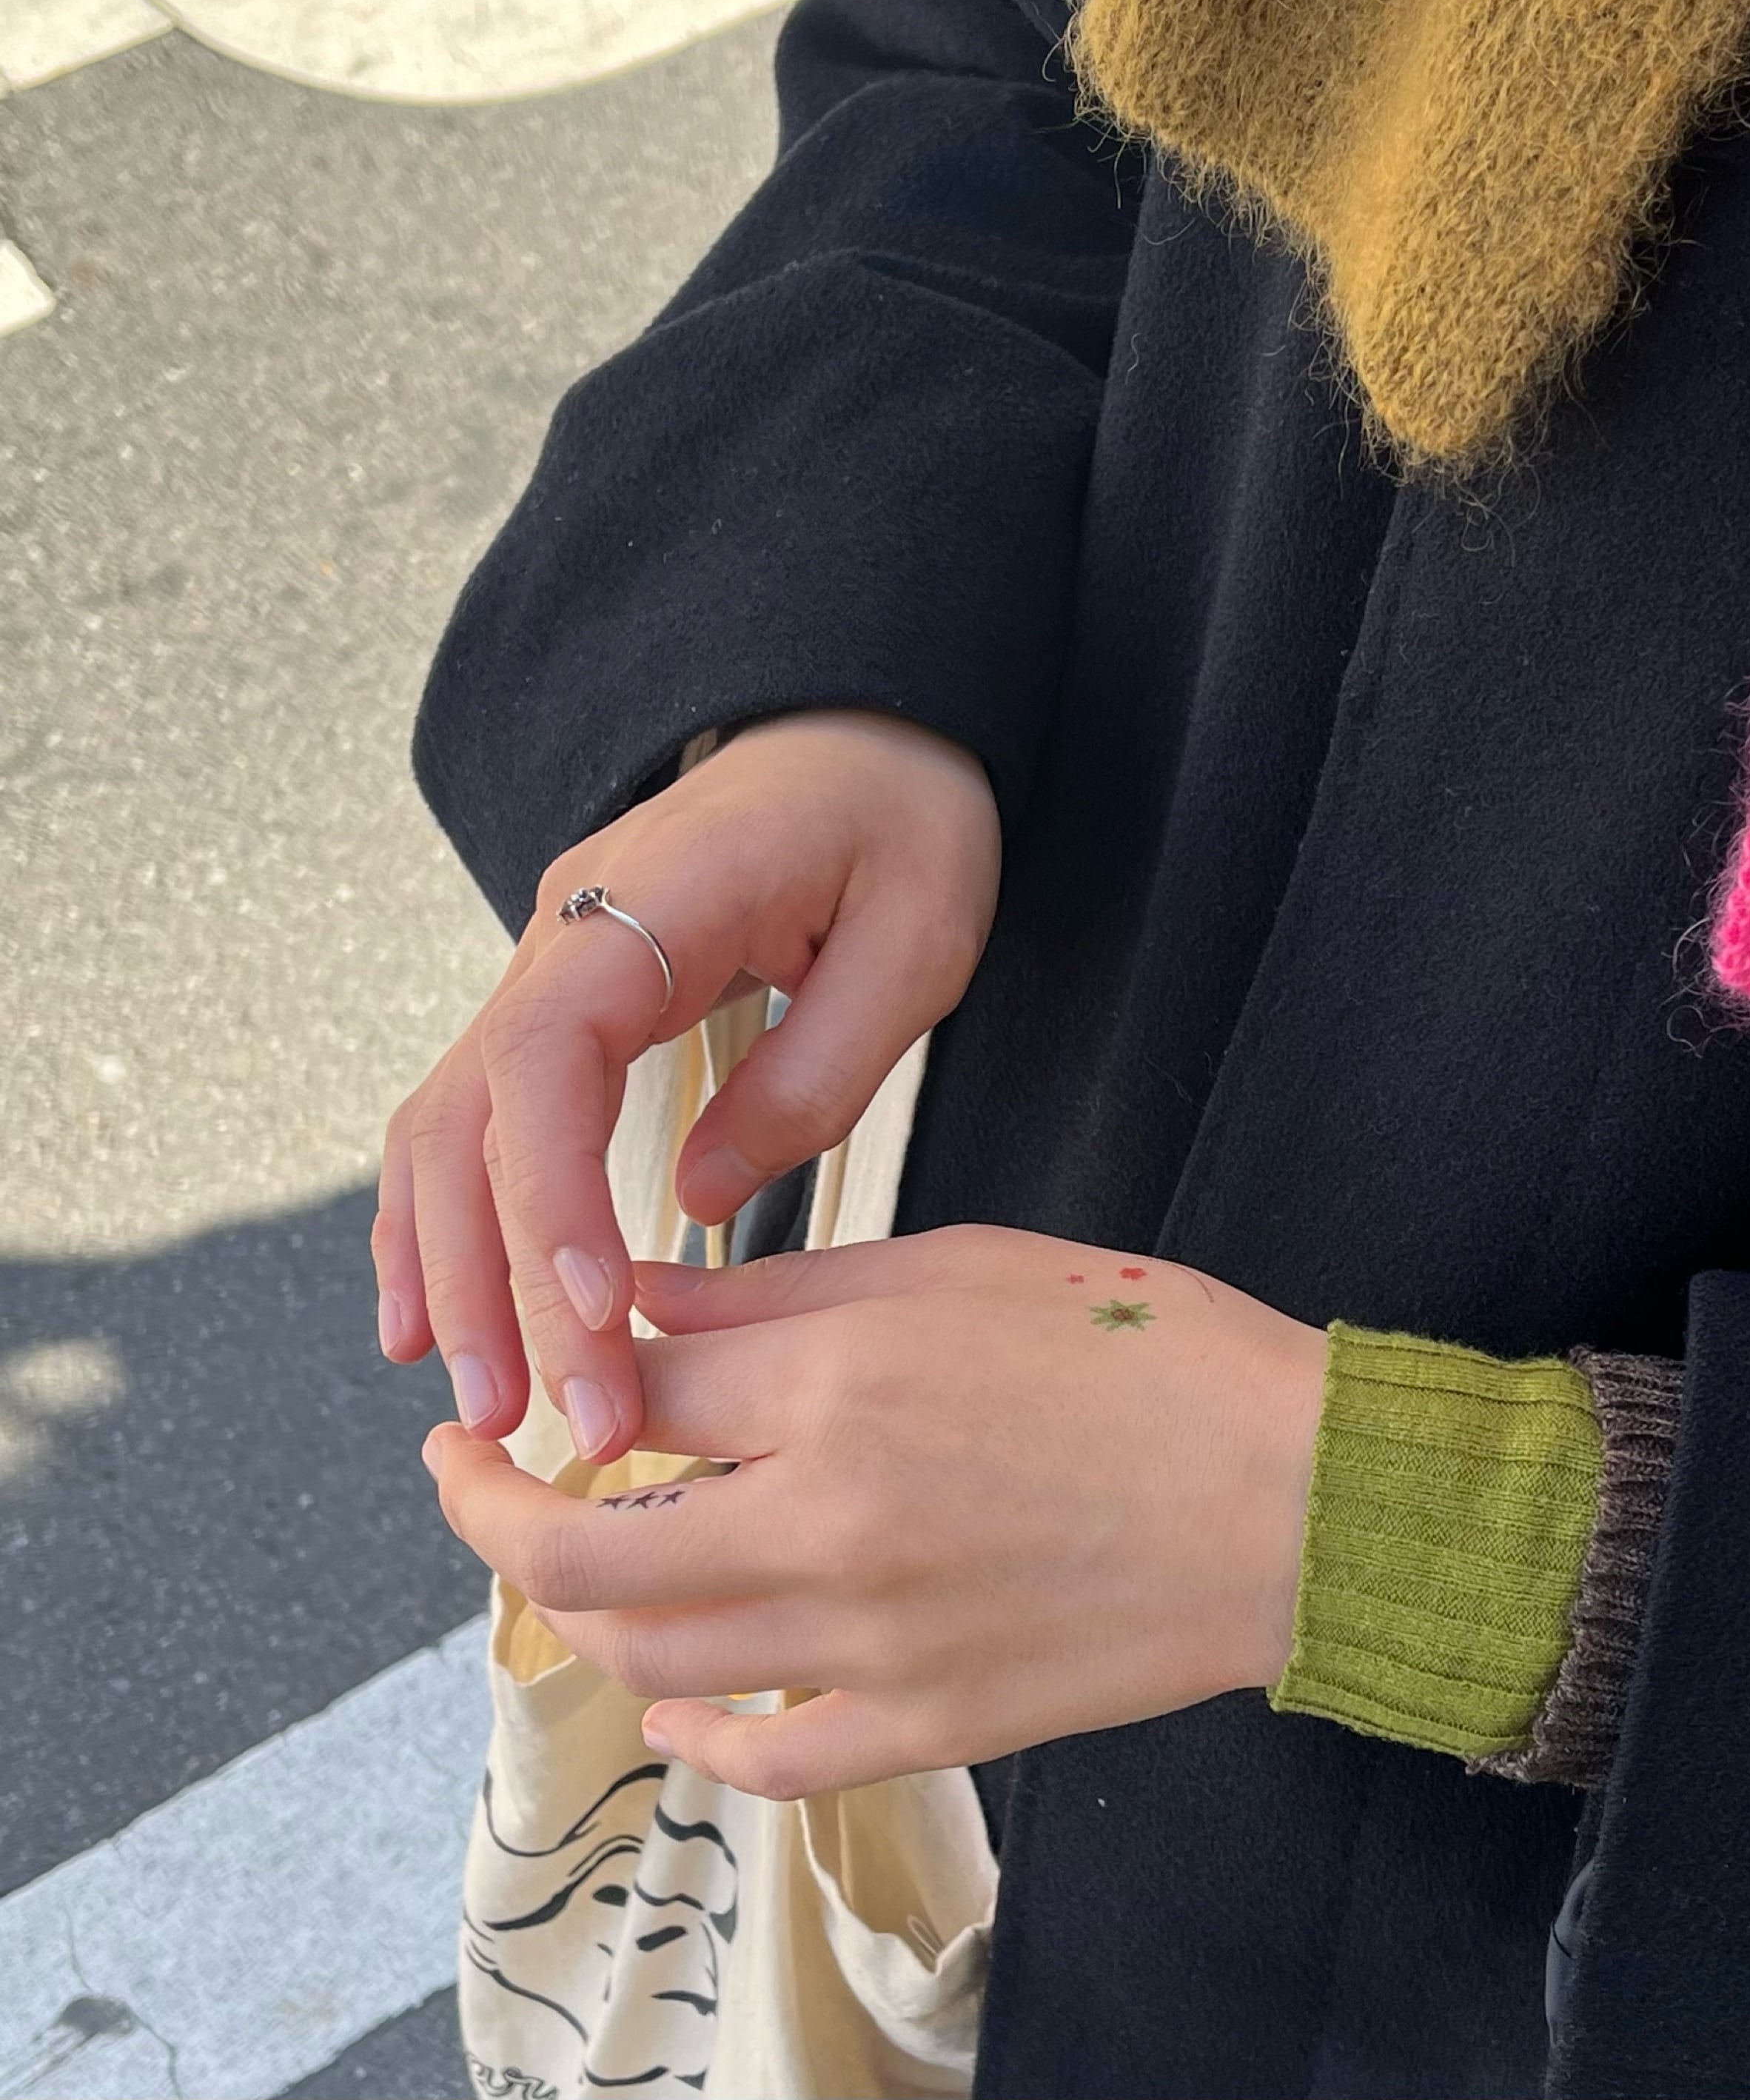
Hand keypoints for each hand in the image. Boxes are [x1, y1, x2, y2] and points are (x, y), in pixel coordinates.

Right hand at [373, 711, 1000, 1461]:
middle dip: (490, 1275)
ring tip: (480, 1402)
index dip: (551, 1201)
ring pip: (449, 1122)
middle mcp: (566, 930)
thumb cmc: (906, 821)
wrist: (870, 731)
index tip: (592, 1319)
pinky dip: (450, 1213)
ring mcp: (551, 961)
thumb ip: (811, 1072)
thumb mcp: (912, 942)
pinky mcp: (569, 1000)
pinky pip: (480, 1111)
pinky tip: (440, 1311)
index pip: (546, 1063)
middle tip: (533, 1417)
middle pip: (471, 1113)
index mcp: (649, 900)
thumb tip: (696, 1202)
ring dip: (452, 1264)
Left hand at [420, 1226, 1327, 1797]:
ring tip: (585, 1564)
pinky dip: (695, 1730)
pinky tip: (682, 1700)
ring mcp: (872, 1646)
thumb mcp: (962, 1267)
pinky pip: (764, 1762)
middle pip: (579, 1554)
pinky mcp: (928, 1725)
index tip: (538, 1368)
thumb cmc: (1147, 1350)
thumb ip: (786, 1297)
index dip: (560, 1374)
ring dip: (586, 1613)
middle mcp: (828, 1527)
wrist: (1295, 1496)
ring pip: (650, 1660)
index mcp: (838, 1390)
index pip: (627, 1392)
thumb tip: (646, 1307)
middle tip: (465, 1476)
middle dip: (487, 1514)